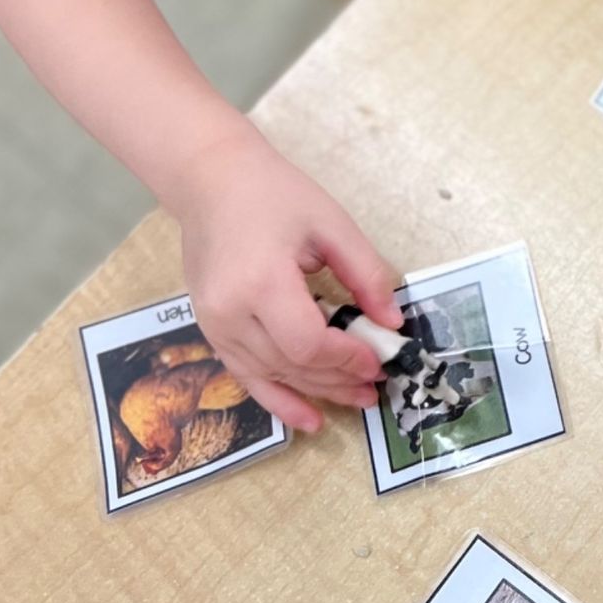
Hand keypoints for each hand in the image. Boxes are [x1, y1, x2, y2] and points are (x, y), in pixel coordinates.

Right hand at [172, 128, 403, 433]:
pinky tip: (308, 420)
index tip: (380, 360)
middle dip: (339, 380)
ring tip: (356, 399)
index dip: (347, 359)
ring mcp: (214, 326)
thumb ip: (366, 274)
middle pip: (291, 365)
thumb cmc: (274, 194)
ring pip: (271, 376)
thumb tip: (392, 323)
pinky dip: (278, 400)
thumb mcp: (331, 225)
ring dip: (316, 392)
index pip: (308, 344)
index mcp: (261, 282)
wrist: (210, 182)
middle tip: (378, 385)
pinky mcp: (210, 331)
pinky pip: (245, 376)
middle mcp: (230, 313)